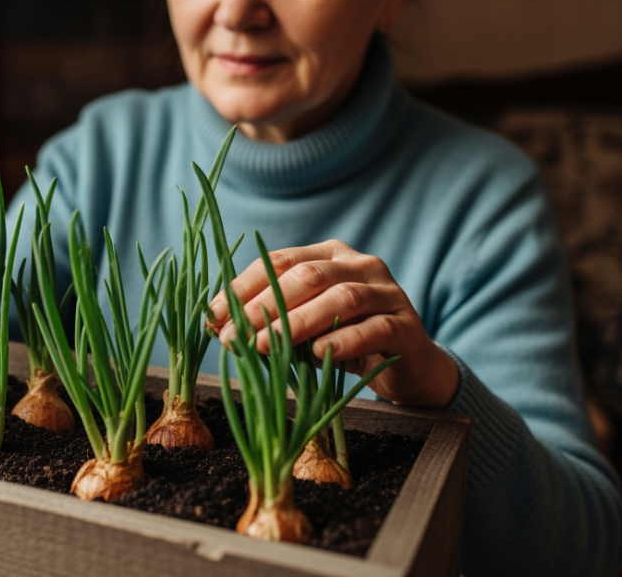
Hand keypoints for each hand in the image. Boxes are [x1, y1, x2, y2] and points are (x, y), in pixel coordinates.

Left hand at [207, 239, 458, 408]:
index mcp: (328, 255)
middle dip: (264, 306)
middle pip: (307, 276)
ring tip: (264, 346)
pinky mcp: (407, 325)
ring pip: (341, 298)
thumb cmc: (343, 342)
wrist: (406, 367)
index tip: (214, 315)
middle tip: (232, 335)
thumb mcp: (301, 329)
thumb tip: (214, 327)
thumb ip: (268, 321)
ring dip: (297, 323)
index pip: (280, 261)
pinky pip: (373, 329)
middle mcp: (359, 264)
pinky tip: (317, 355)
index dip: (244, 287)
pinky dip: (342, 341)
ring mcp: (387, 292)